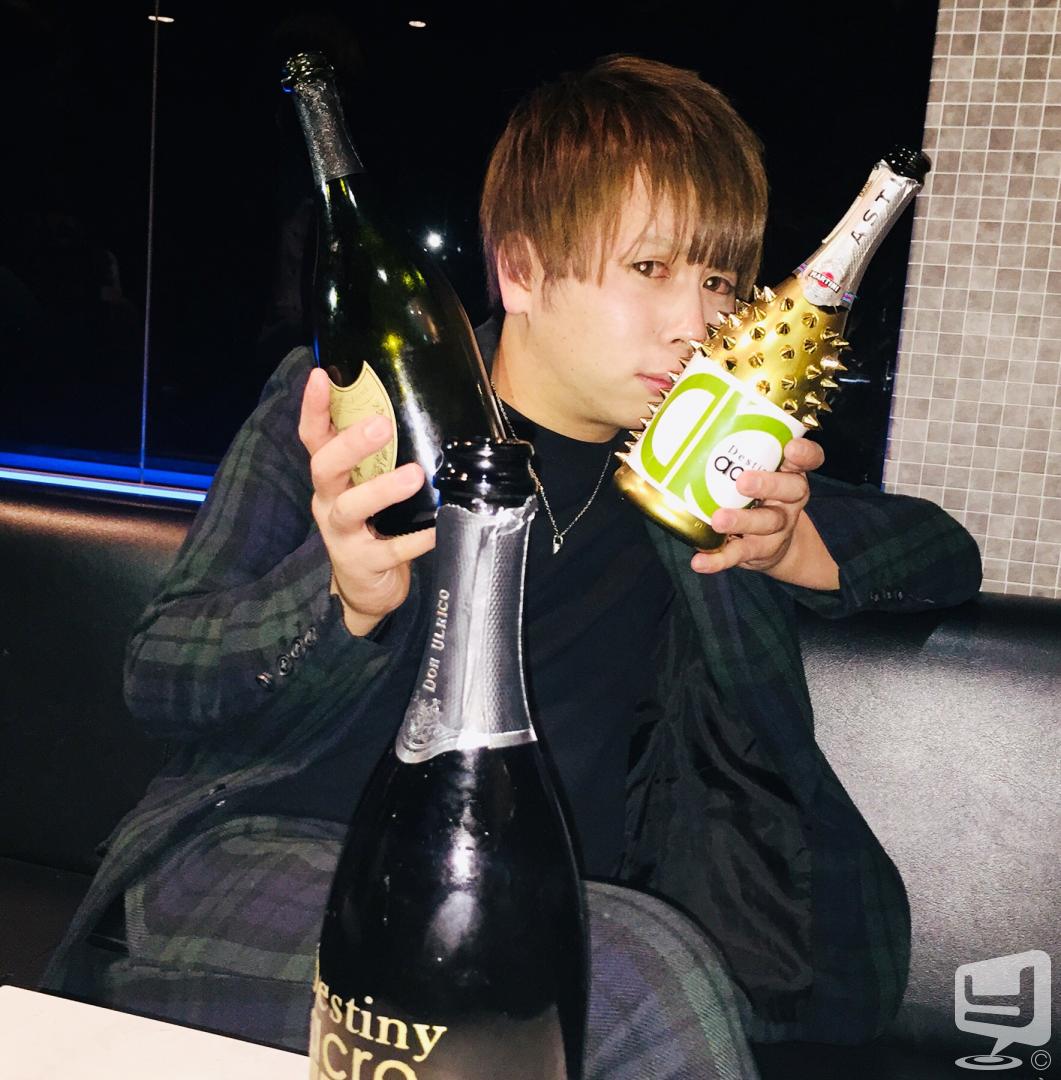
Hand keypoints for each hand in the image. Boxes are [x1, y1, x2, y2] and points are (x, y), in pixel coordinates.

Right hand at [299, 367, 435, 635]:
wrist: (365, 590)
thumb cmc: (373, 526)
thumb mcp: (367, 487)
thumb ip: (381, 458)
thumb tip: (421, 409)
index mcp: (331, 478)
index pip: (314, 436)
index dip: (313, 407)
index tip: (319, 376)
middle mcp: (329, 501)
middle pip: (325, 467)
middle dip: (350, 445)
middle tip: (380, 425)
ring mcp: (342, 534)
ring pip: (352, 507)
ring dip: (381, 489)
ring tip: (413, 475)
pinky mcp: (363, 563)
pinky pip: (390, 549)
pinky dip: (415, 539)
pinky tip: (437, 528)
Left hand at [691, 438, 838, 589]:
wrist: (772, 546)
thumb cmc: (757, 496)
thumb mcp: (758, 471)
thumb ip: (739, 450)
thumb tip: (690, 422)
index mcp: (790, 473)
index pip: (809, 460)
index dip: (805, 454)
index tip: (791, 447)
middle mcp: (789, 500)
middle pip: (791, 490)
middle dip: (768, 484)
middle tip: (743, 481)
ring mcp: (776, 528)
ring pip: (765, 523)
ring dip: (741, 521)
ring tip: (718, 520)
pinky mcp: (757, 552)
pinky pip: (738, 555)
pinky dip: (718, 560)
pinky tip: (699, 562)